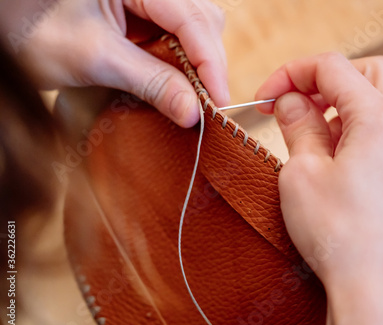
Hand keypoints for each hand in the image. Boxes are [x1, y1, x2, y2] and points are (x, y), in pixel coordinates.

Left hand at [2, 0, 228, 126]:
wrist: (2, 25)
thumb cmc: (32, 29)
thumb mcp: (95, 58)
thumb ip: (150, 82)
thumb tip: (194, 112)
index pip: (191, 19)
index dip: (210, 63)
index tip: (218, 102)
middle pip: (201, 21)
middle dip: (207, 64)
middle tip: (205, 106)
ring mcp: (146, 1)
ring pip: (193, 29)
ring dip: (196, 66)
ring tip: (189, 97)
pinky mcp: (140, 16)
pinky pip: (174, 38)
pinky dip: (179, 65)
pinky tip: (174, 84)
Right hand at [256, 53, 382, 324]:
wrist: (376, 291)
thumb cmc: (340, 237)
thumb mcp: (302, 172)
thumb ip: (297, 125)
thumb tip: (289, 101)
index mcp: (379, 119)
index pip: (333, 67)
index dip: (292, 72)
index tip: (267, 94)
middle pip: (370, 72)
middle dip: (327, 80)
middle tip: (295, 104)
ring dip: (346, 106)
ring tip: (315, 137)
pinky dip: (364, 131)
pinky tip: (341, 160)